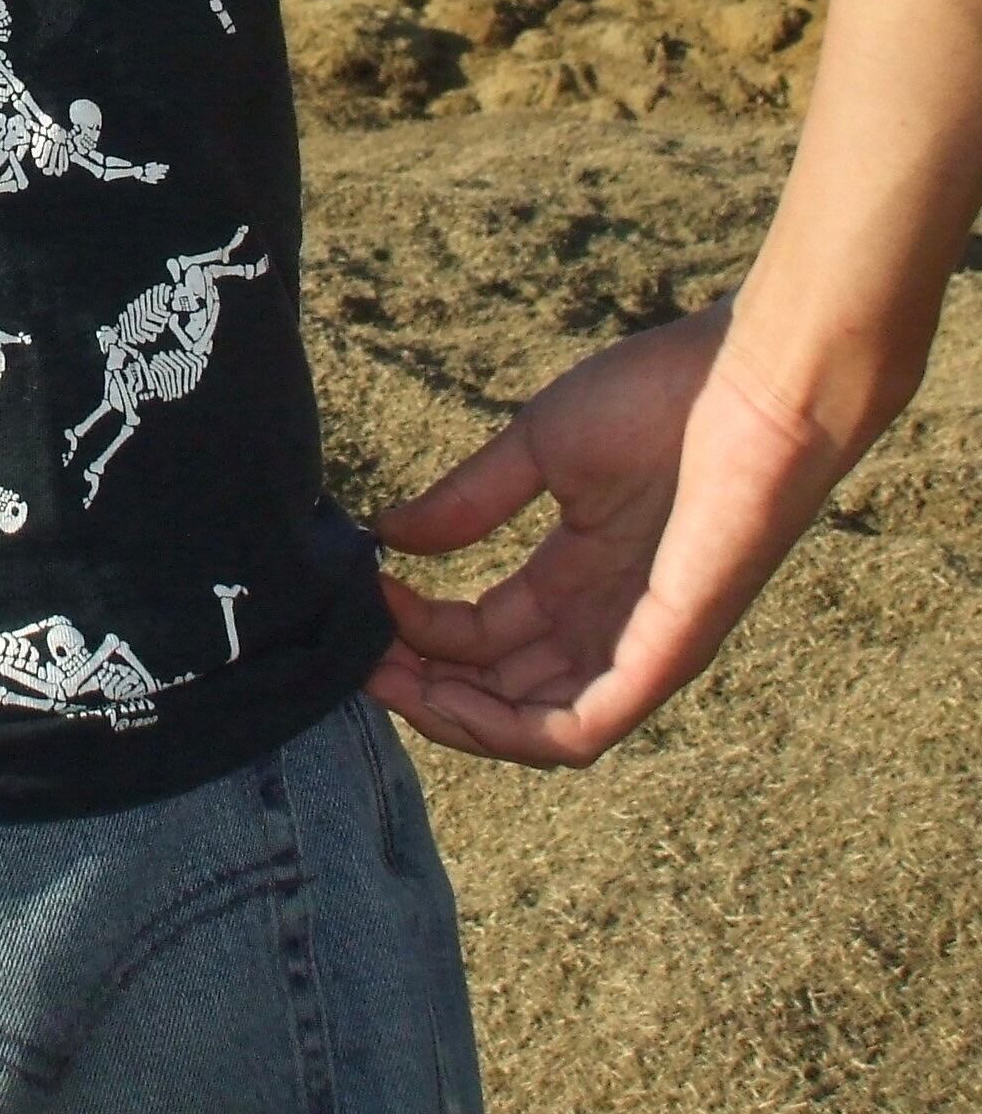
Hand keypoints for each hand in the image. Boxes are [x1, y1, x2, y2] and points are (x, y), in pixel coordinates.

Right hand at [366, 303, 852, 767]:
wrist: (755, 384)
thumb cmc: (663, 398)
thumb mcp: (538, 448)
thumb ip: (468, 502)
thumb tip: (390, 537)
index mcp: (581, 574)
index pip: (486, 631)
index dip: (420, 624)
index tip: (366, 591)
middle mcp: (607, 624)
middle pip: (502, 689)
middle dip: (425, 682)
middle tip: (357, 658)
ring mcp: (637, 647)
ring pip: (534, 724)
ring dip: (456, 714)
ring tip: (387, 678)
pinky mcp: (664, 656)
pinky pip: (583, 727)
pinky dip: (513, 728)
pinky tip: (454, 699)